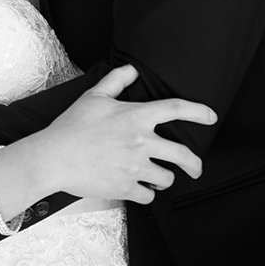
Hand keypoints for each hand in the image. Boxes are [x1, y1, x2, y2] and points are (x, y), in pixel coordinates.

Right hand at [34, 64, 216, 203]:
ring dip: (164, 178)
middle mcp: (141, 142)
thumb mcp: (94, 96)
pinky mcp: (126, 188)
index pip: (177, 109)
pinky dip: (146, 194)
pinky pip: (148, 196)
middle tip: (195, 168)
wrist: (53, 157)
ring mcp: (135, 167)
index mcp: (136, 117)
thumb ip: (117, 80)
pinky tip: (139, 188)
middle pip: (184, 155)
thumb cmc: (71, 126)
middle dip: (195, 164)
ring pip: (167, 178)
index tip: (211, 117)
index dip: (199, 111)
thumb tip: (132, 69)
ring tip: (156, 176)